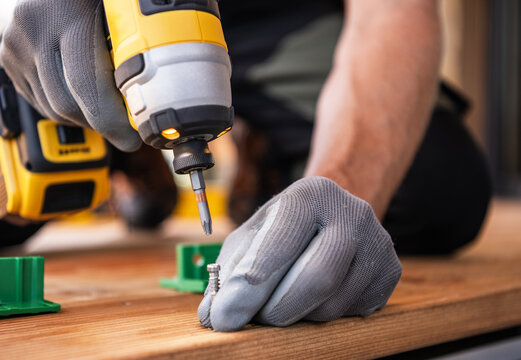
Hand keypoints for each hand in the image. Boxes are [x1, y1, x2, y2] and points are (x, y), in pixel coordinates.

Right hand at [0, 0, 140, 150]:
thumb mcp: (120, 13)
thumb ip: (131, 49)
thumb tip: (148, 98)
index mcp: (70, 16)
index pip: (87, 87)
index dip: (112, 122)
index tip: (133, 138)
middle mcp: (37, 30)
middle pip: (67, 105)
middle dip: (101, 126)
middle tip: (126, 132)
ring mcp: (17, 44)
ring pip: (51, 109)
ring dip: (84, 121)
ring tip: (107, 115)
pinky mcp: (9, 56)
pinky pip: (38, 102)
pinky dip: (65, 111)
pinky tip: (84, 101)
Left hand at [198, 176, 401, 331]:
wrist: (334, 213)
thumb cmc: (286, 228)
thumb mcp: (254, 234)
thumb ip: (231, 270)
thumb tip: (213, 315)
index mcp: (309, 195)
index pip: (281, 241)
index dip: (251, 284)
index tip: (225, 317)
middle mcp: (351, 212)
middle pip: (317, 278)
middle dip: (277, 309)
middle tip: (258, 318)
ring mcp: (377, 241)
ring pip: (333, 303)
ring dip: (299, 315)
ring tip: (285, 300)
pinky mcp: (392, 270)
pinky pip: (353, 312)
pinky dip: (325, 314)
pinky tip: (316, 297)